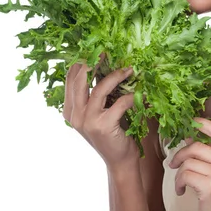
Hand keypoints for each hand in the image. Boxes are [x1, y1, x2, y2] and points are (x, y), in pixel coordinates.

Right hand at [63, 55, 138, 169]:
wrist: (119, 160)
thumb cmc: (112, 132)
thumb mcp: (98, 112)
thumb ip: (95, 94)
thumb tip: (105, 65)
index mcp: (70, 110)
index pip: (70, 78)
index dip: (82, 62)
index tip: (96, 50)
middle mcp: (75, 115)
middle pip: (80, 79)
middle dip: (94, 62)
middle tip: (107, 51)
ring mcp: (87, 121)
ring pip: (99, 89)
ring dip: (116, 76)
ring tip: (129, 69)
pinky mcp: (103, 126)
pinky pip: (119, 103)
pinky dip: (132, 96)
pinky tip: (141, 93)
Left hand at [169, 117, 210, 210]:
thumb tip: (191, 135)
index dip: (203, 123)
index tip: (191, 122)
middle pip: (197, 146)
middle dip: (181, 154)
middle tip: (174, 163)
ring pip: (189, 162)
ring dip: (179, 173)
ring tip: (182, 182)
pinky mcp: (210, 185)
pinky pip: (185, 175)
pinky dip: (179, 183)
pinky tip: (182, 190)